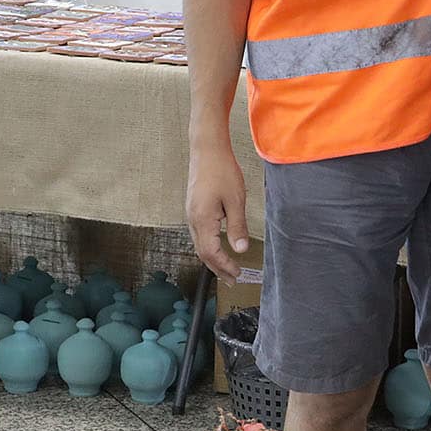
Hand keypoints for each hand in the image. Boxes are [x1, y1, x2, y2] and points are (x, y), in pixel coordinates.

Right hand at [185, 142, 248, 280]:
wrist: (207, 150)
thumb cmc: (222, 170)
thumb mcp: (235, 200)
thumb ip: (237, 227)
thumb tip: (240, 249)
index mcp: (202, 220)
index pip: (211, 253)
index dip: (224, 266)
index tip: (237, 274)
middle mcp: (193, 220)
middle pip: (203, 253)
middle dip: (217, 268)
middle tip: (232, 280)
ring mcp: (191, 214)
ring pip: (199, 244)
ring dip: (212, 259)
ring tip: (226, 268)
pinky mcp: (193, 208)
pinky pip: (199, 234)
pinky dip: (208, 246)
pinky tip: (217, 247)